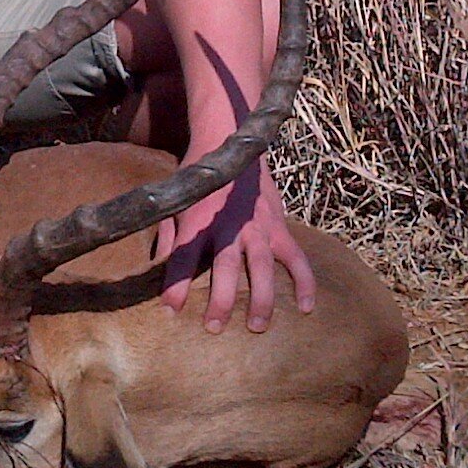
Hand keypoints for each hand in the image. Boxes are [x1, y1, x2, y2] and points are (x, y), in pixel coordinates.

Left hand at [156, 160, 317, 332]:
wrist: (229, 140)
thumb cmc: (198, 177)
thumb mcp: (175, 202)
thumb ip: (170, 236)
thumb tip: (161, 268)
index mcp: (198, 219)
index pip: (185, 257)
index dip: (176, 284)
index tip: (170, 310)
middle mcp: (229, 225)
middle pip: (225, 267)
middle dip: (220, 298)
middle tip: (215, 327)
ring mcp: (257, 226)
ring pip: (262, 266)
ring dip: (261, 297)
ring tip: (257, 326)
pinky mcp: (278, 224)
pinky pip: (295, 256)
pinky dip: (303, 280)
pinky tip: (306, 306)